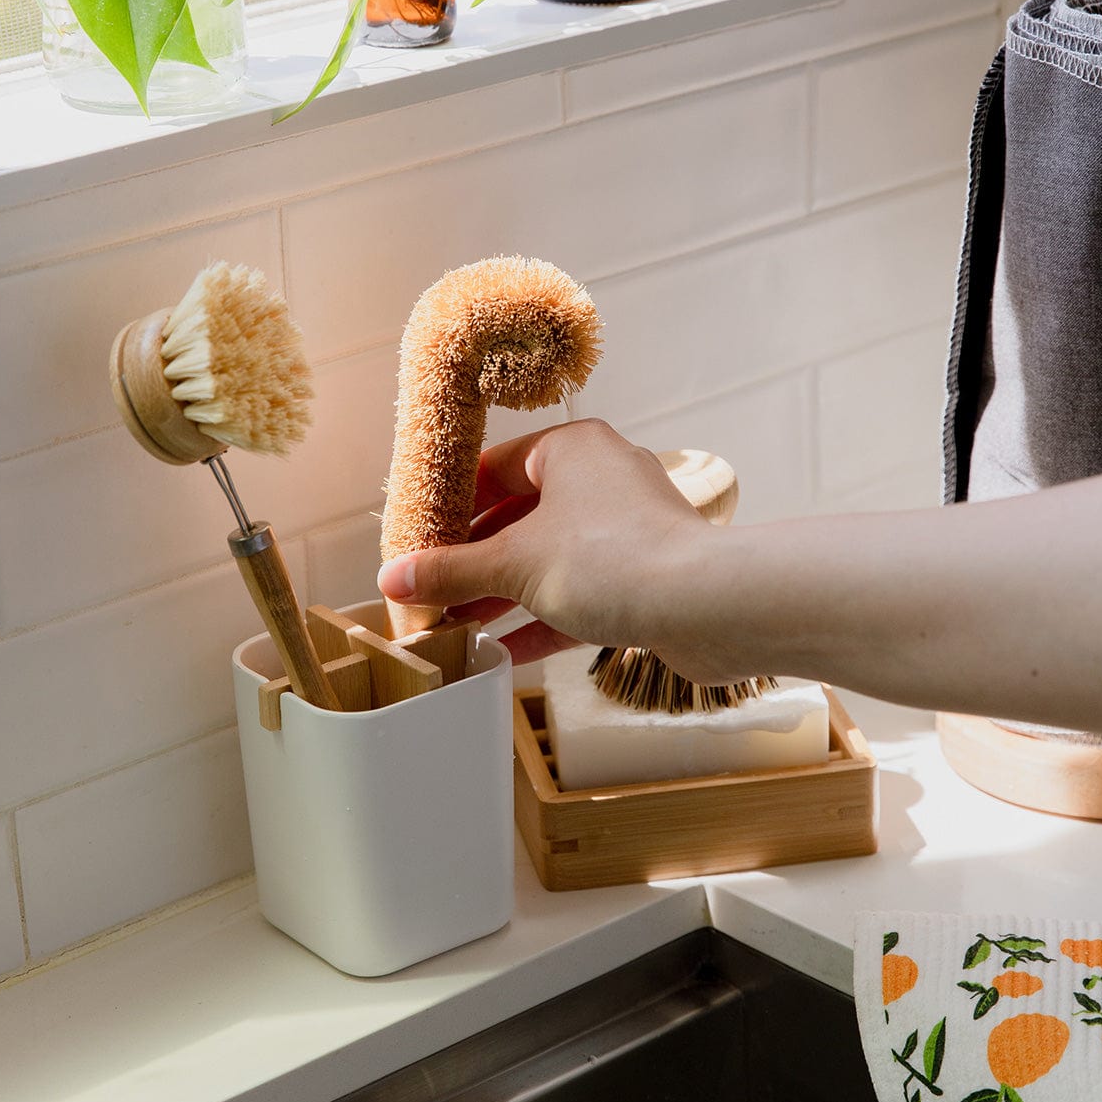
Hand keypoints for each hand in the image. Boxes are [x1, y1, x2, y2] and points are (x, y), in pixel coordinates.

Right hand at [377, 419, 713, 665]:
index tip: (418, 537)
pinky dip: (540, 619)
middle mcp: (602, 480)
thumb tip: (393, 579)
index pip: (496, 468)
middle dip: (473, 560)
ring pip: (548, 560)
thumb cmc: (616, 560)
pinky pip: (579, 594)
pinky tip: (500, 651)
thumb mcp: (513, 564)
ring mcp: (626, 530)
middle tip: (429, 589)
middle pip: (519, 517)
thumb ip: (450, 572)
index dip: (453, 505)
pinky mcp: (644, 577)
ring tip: (454, 625)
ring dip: (502, 594)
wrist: (708, 608)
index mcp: (572, 450)